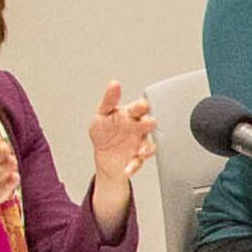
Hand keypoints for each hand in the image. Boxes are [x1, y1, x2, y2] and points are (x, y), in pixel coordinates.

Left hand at [86, 82, 155, 221]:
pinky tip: (127, 167)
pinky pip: (138, 162)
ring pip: (149, 145)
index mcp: (131, 115)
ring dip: (147, 148)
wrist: (103, 156)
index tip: (141, 105)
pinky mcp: (136, 159)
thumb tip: (114, 84)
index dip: (142, 105)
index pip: (140, 107)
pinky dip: (134, 165)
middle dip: (149, 123)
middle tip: (148, 123)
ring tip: (140, 150)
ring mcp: (139, 144)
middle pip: (149, 124)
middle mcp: (138, 129)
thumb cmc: (104, 131)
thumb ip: (109, 100)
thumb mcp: (102, 113)